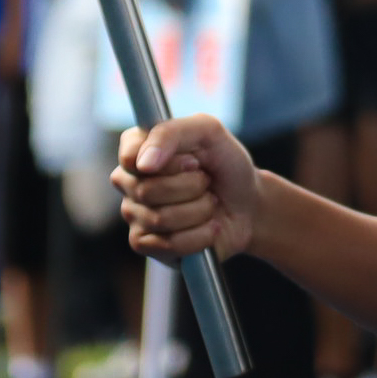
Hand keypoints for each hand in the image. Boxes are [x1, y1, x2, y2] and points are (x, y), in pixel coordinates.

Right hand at [114, 118, 261, 259]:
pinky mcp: (145, 244)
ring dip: (200, 210)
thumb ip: (171, 133)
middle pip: (146, 190)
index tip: (194, 162)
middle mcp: (128, 180)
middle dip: (192, 187)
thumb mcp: (208, 132)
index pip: (130, 157)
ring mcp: (134, 214)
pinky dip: (200, 236)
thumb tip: (142, 164)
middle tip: (207, 182)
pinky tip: (209, 227)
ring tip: (210, 203)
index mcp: (137, 147)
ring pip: (160, 219)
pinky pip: (168, 244)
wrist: (248, 204)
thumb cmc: (225, 165)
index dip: (169, 163)